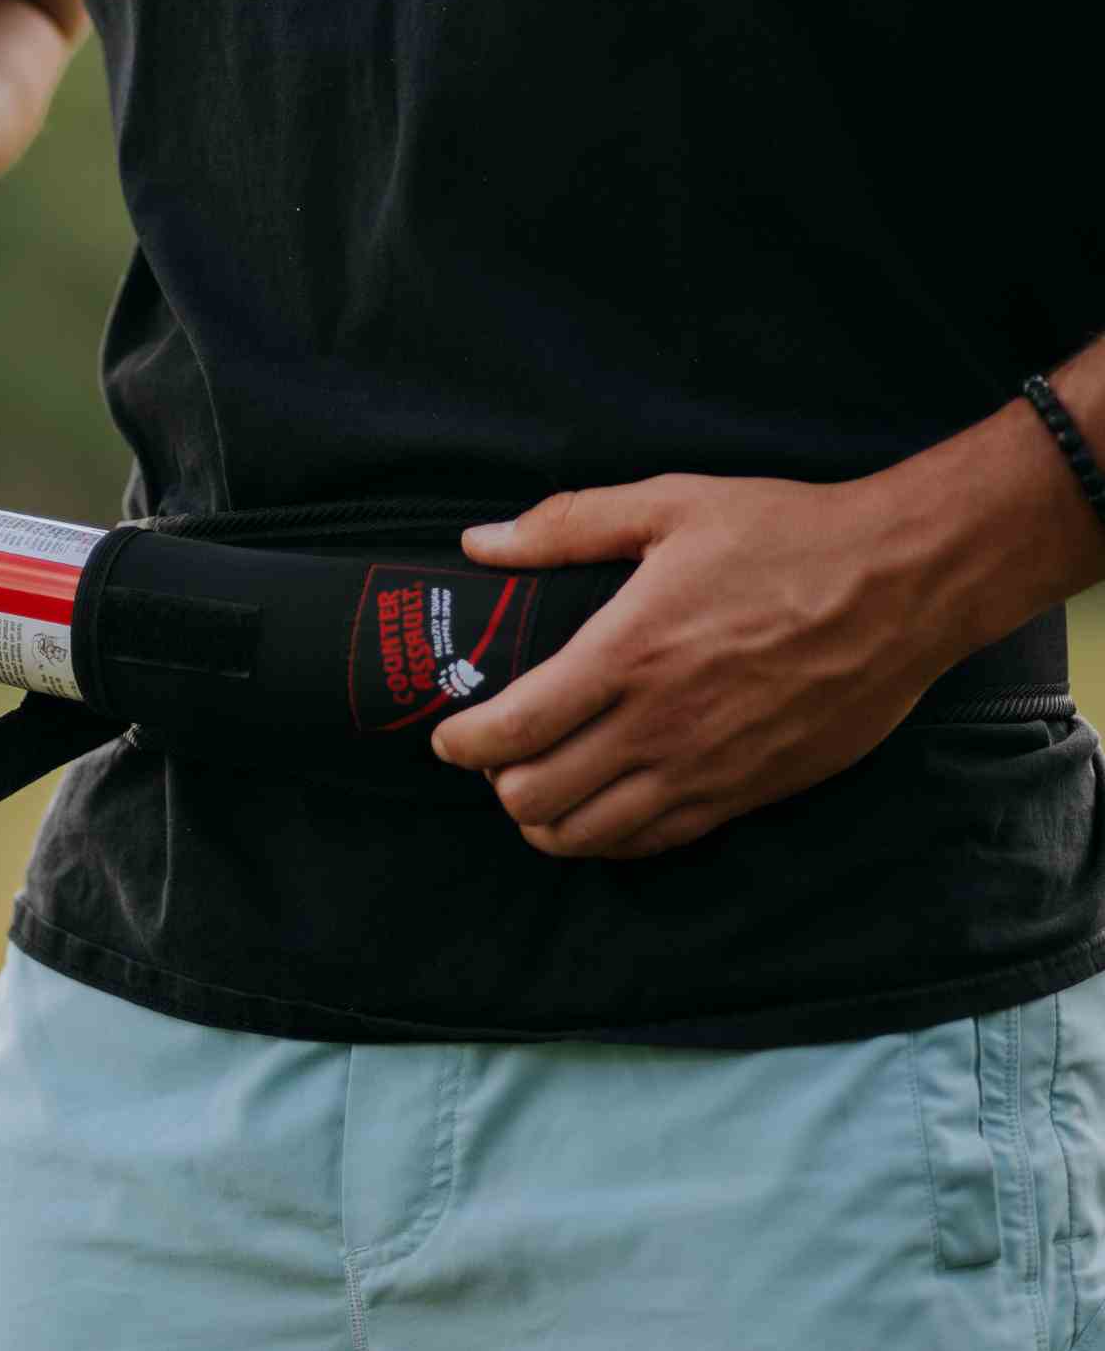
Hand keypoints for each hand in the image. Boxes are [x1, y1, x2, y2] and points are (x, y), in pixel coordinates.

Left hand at [429, 473, 961, 859]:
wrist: (905, 584)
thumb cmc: (786, 537)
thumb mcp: (670, 507)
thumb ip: (566, 526)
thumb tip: (480, 543)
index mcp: (627, 655)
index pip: (511, 732)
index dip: (462, 744)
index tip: (446, 735)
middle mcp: (659, 727)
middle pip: (537, 799)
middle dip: (496, 785)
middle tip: (493, 755)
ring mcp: (704, 771)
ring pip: (588, 837)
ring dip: (544, 820)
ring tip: (536, 785)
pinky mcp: (746, 795)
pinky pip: (653, 844)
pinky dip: (607, 837)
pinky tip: (599, 806)